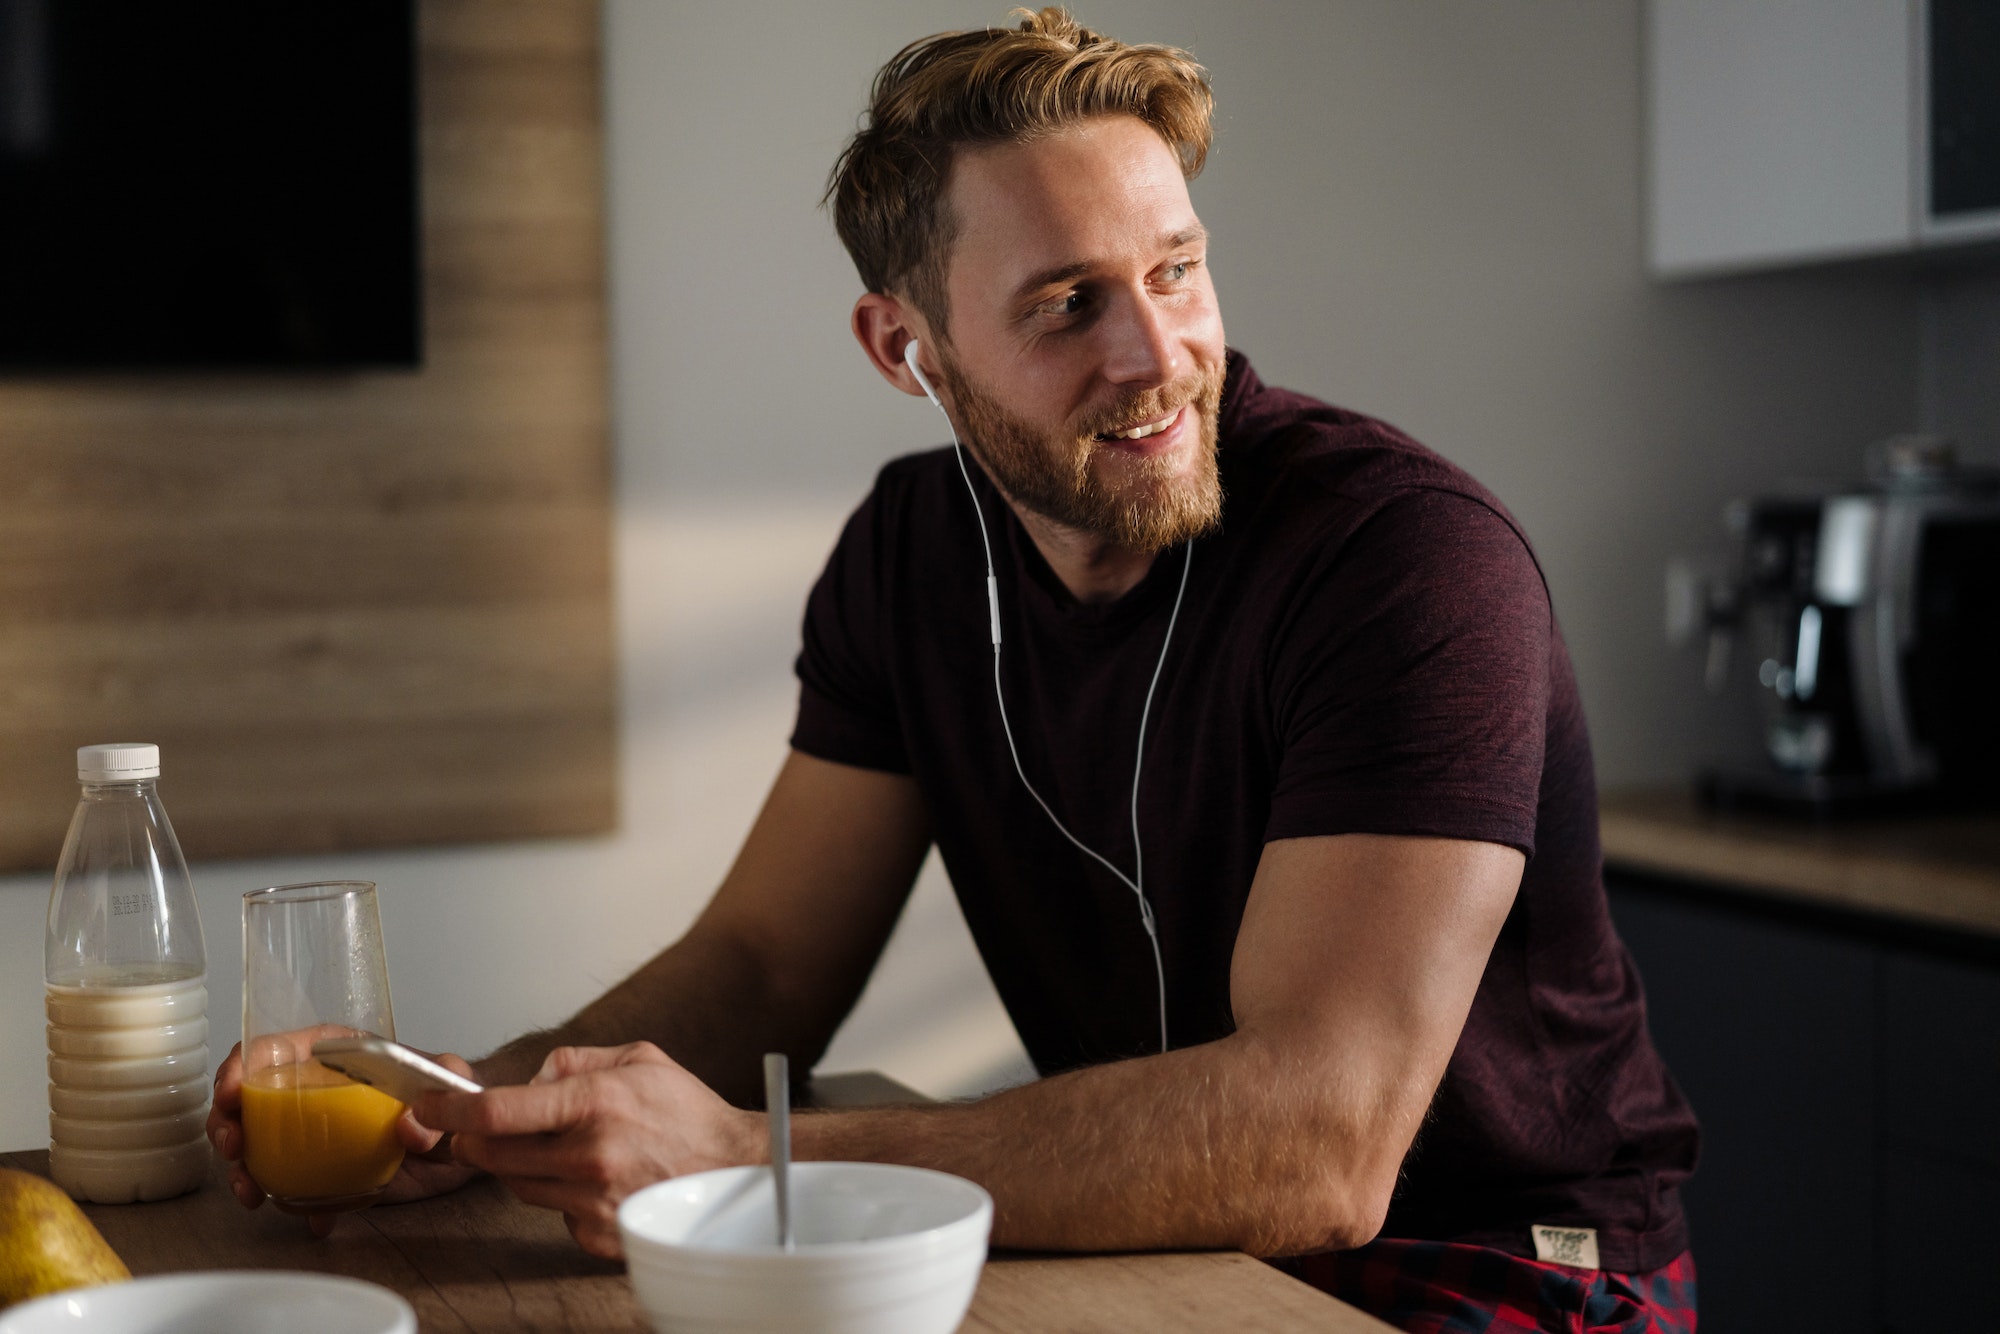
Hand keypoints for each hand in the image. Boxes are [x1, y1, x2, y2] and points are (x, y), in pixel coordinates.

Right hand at [207, 1039, 482, 1236]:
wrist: (464, 1131)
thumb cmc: (445, 1089)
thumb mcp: (449, 1077)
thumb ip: (439, 1088)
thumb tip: (412, 1127)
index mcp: (331, 1054)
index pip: (271, 1048)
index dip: (240, 1065)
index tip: (230, 1092)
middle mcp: (311, 1089)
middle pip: (246, 1099)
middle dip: (226, 1124)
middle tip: (234, 1148)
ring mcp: (311, 1132)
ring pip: (255, 1145)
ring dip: (243, 1170)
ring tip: (252, 1191)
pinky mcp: (322, 1168)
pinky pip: (292, 1186)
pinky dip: (295, 1205)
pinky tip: (314, 1220)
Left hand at [414, 1042, 761, 1257]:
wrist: (733, 1167)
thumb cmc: (688, 1113)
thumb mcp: (637, 1058)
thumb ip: (574, 1061)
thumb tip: (530, 1079)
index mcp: (595, 1103)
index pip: (498, 1112)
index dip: (450, 1111)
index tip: (427, 1107)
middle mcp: (589, 1155)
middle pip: (493, 1157)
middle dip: (476, 1141)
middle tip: (482, 1130)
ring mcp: (592, 1199)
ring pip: (518, 1186)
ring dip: (521, 1167)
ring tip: (562, 1147)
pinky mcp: (598, 1232)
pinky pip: (552, 1212)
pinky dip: (559, 1195)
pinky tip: (592, 1178)